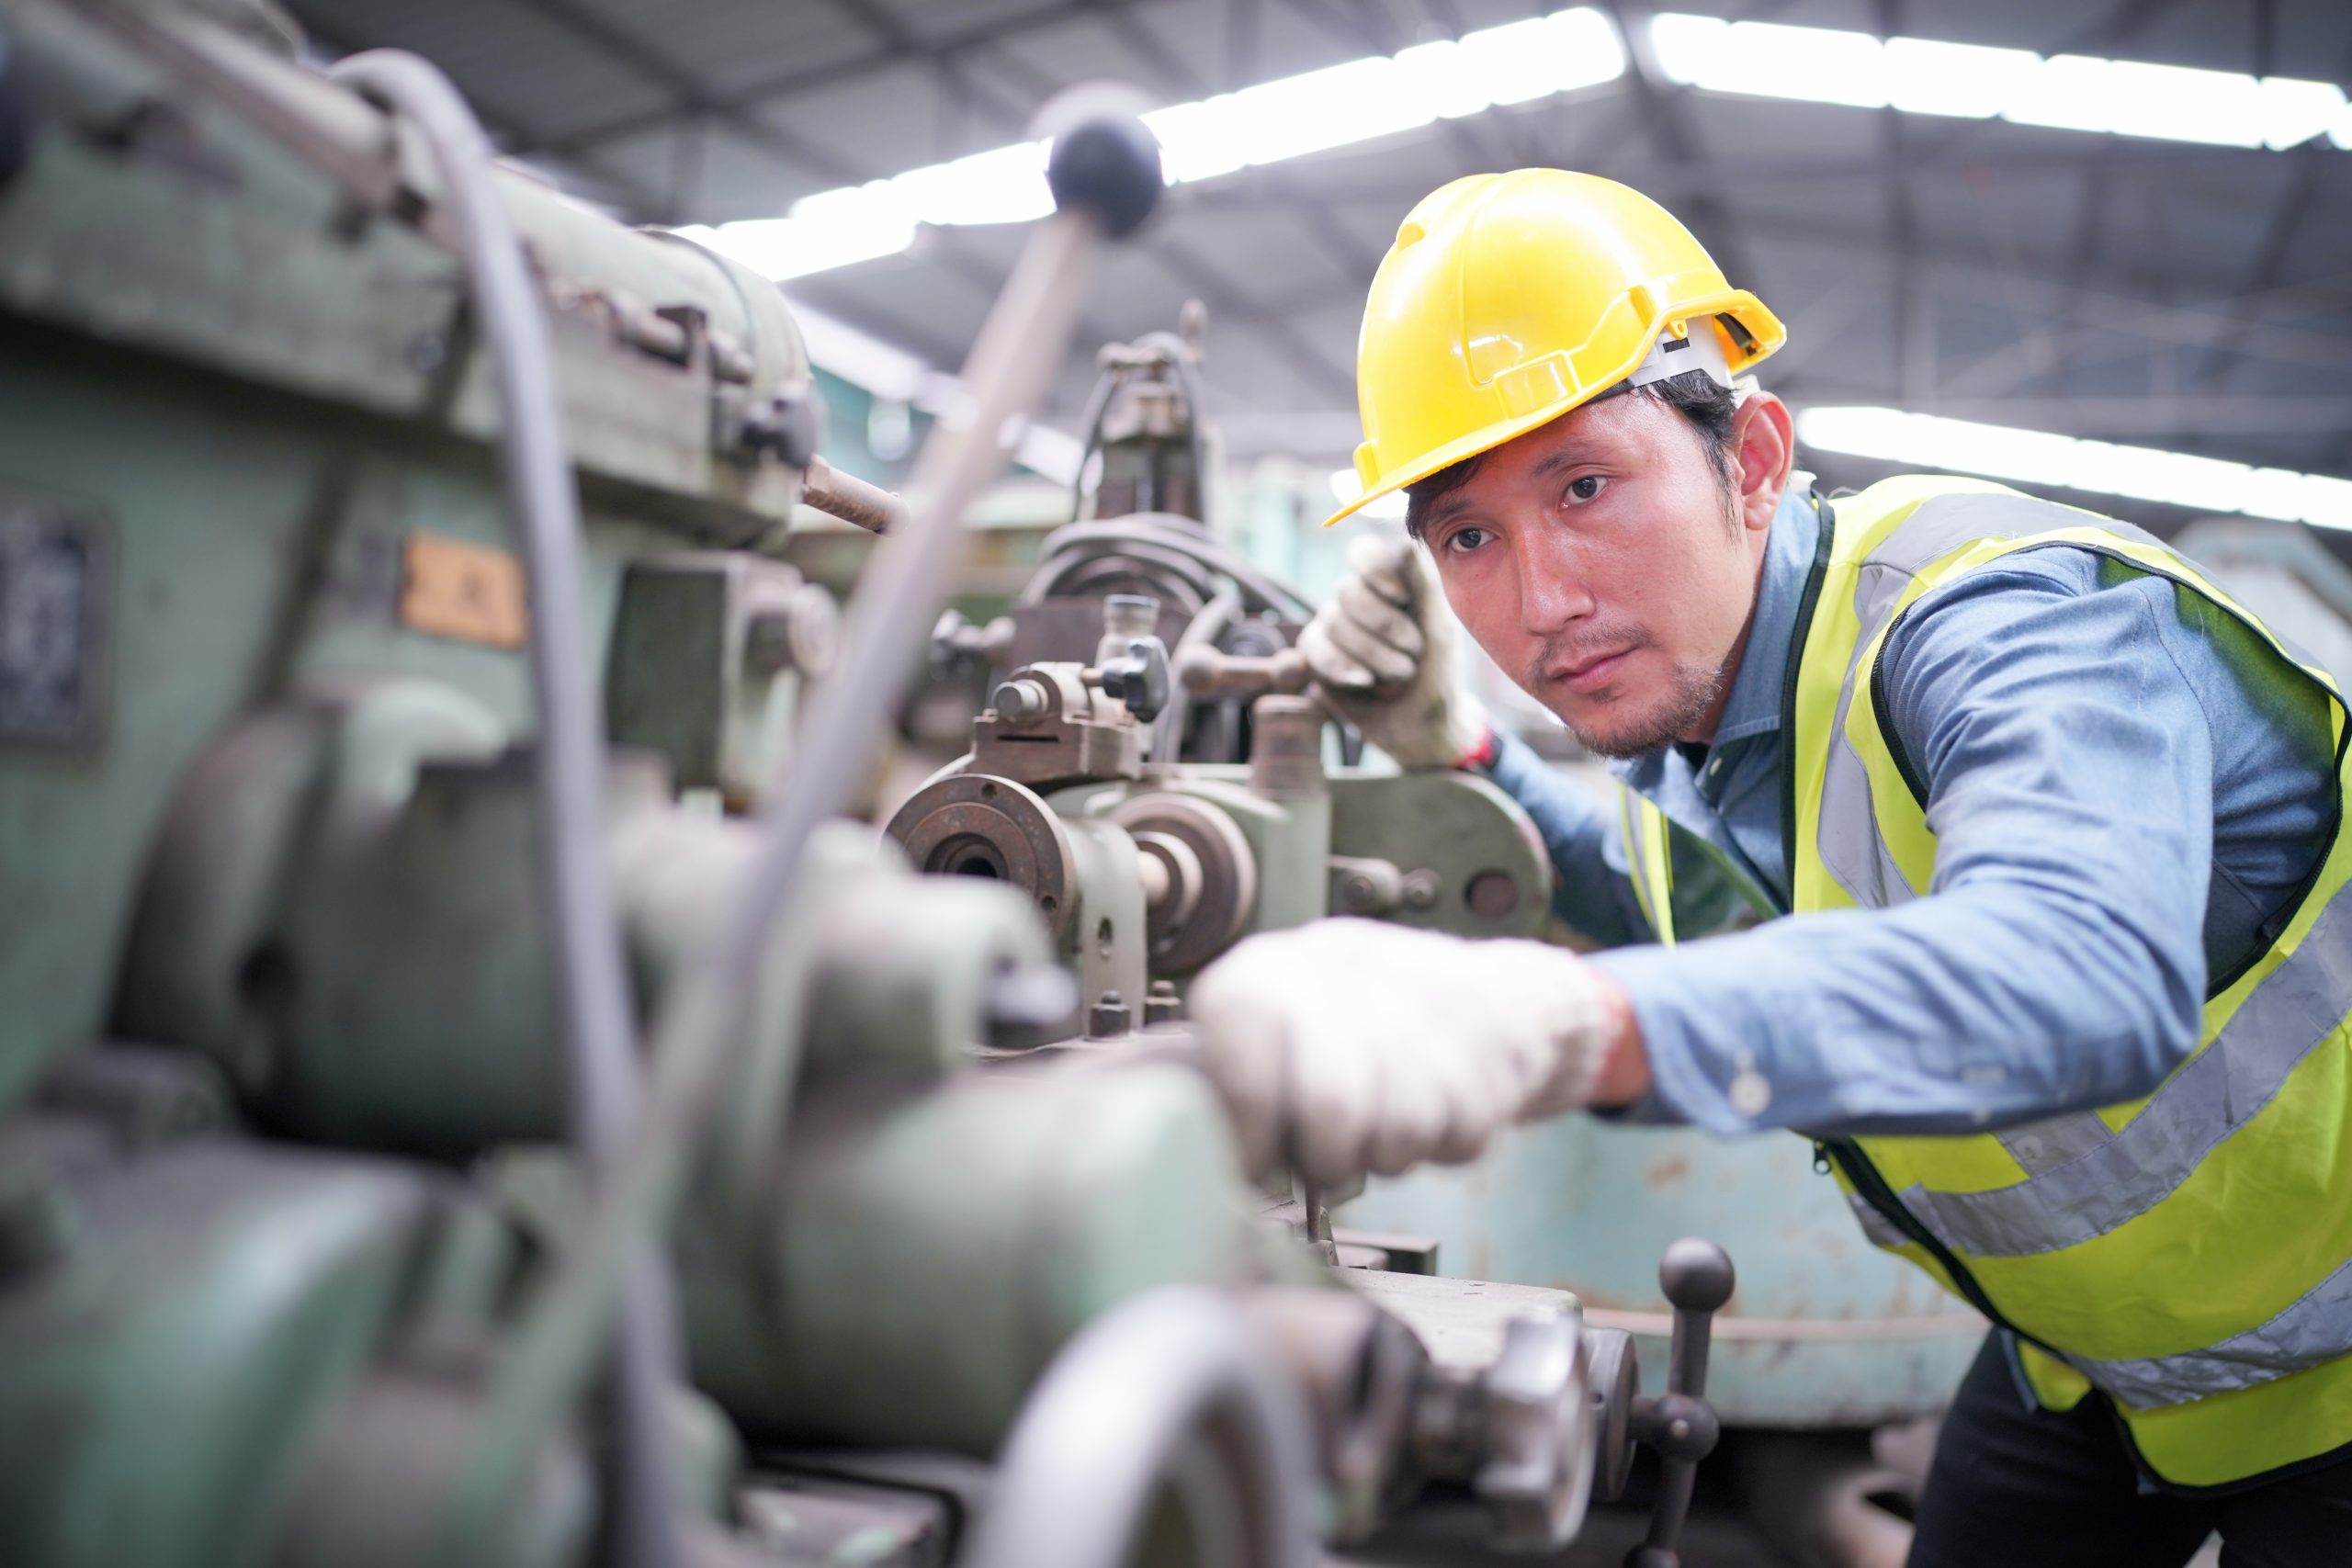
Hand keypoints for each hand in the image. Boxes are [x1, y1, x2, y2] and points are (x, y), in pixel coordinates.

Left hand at [1187, 919, 1634, 1188]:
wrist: (1485, 999)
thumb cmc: (1353, 1034)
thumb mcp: (1273, 1042)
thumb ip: (1236, 1086)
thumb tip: (1196, 1155)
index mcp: (1270, 970)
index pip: (1245, 1024)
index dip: (1247, 1115)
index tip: (1255, 1164)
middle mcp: (1342, 969)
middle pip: (1333, 1103)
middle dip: (1329, 1156)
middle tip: (1328, 1161)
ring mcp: (1421, 998)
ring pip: (1400, 1127)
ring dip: (1391, 1151)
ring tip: (1384, 1127)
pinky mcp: (1489, 1042)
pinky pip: (1461, 1133)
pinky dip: (1447, 1143)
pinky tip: (1435, 1109)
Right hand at [1297, 534, 1486, 770]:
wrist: (1423, 727)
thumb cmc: (1438, 673)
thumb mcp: (1439, 628)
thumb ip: (1423, 584)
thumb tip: (1404, 541)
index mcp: (1391, 583)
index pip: (1363, 551)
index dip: (1377, 571)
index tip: (1402, 598)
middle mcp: (1359, 599)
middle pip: (1348, 590)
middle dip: (1386, 628)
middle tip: (1414, 653)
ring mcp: (1334, 626)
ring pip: (1332, 621)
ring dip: (1373, 655)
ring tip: (1399, 677)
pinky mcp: (1317, 656)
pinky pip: (1312, 647)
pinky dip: (1340, 666)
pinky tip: (1363, 682)